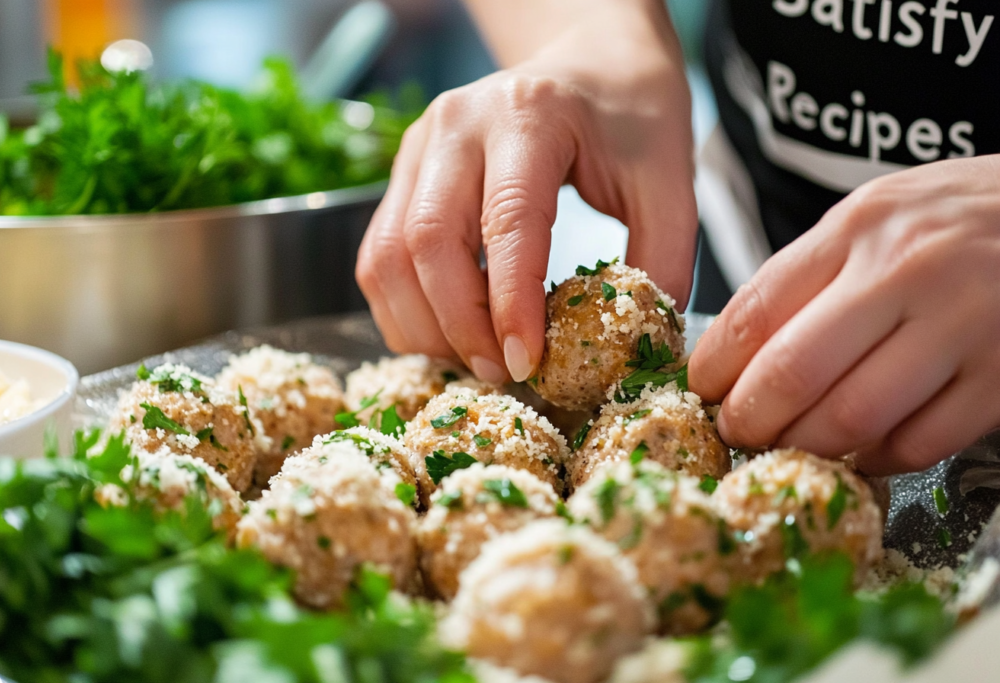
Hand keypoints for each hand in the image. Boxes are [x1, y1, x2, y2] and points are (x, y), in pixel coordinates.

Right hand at [355, 2, 696, 383]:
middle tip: (505, 373)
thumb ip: (663, 259)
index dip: (510, 304)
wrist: (589, 60)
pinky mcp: (403, 176)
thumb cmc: (629, 113)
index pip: (505, 222)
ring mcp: (418, 149)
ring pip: (386, 257)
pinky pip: (378, 258)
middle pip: (425, 243)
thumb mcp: (669, 178)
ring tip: (480, 360)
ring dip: (424, 327)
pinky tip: (453, 332)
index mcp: (528, 116)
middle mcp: (455, 127)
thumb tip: (637, 347)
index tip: (529, 364)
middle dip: (459, 327)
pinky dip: (407, 311)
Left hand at [690, 156, 999, 475]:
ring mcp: (961, 325)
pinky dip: (877, 458)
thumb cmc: (960, 218)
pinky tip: (862, 450)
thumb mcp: (876, 216)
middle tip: (735, 433)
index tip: (699, 391)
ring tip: (790, 448)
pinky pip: (920, 441)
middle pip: (794, 371)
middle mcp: (906, 272)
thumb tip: (735, 348)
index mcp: (858, 228)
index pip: (756, 308)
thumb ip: (810, 273)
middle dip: (748, 418)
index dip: (714, 365)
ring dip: (806, 447)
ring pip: (852, 415)